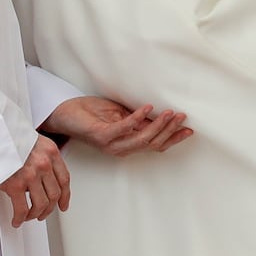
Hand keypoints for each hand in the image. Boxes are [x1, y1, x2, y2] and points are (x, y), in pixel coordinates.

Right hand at [0, 134, 69, 227]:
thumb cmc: (8, 138)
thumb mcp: (33, 142)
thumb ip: (42, 158)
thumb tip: (43, 179)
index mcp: (51, 152)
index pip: (64, 179)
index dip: (65, 196)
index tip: (63, 204)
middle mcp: (45, 164)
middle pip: (55, 194)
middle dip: (49, 208)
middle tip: (43, 213)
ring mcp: (31, 175)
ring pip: (41, 204)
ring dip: (36, 214)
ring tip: (29, 216)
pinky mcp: (16, 185)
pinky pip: (22, 209)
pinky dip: (20, 218)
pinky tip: (17, 220)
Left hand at [42, 96, 193, 156]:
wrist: (65, 113)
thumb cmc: (92, 113)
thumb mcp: (121, 115)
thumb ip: (139, 120)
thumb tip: (162, 115)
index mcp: (128, 144)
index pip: (156, 145)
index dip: (174, 138)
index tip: (190, 130)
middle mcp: (121, 148)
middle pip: (153, 144)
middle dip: (170, 130)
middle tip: (183, 116)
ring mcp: (111, 144)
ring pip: (142, 139)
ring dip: (158, 125)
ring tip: (170, 112)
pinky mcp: (101, 135)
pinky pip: (124, 128)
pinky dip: (137, 118)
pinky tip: (147, 107)